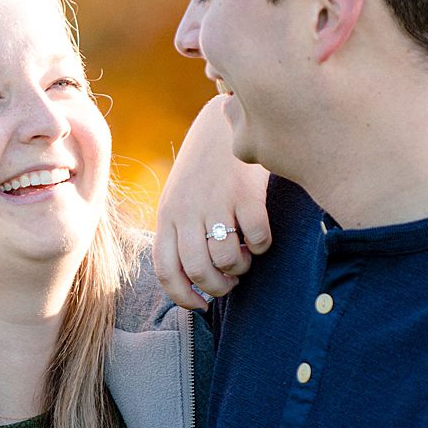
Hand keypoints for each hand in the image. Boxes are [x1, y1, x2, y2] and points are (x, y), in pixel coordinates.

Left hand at [154, 95, 272, 310]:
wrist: (224, 121)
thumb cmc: (203, 168)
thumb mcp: (179, 199)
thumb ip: (179, 233)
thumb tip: (191, 281)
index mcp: (167, 216)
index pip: (166, 271)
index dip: (183, 297)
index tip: (201, 305)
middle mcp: (187, 211)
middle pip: (199, 271)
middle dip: (218, 287)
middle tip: (231, 281)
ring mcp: (216, 202)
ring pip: (227, 259)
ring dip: (241, 268)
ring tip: (244, 256)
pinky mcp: (246, 193)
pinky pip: (256, 239)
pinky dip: (261, 246)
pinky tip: (260, 236)